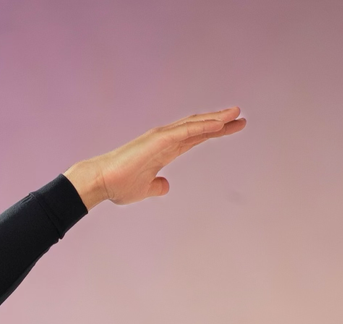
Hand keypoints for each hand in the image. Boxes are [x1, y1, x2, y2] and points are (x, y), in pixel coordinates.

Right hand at [65, 107, 245, 209]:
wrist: (102, 183)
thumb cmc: (119, 185)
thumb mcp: (145, 189)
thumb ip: (157, 187)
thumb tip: (166, 187)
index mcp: (166, 150)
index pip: (196, 137)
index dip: (215, 132)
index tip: (232, 128)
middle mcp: (166, 139)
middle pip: (199, 127)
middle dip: (220, 122)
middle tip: (240, 118)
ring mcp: (162, 137)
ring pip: (194, 125)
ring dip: (215, 119)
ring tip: (235, 114)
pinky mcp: (158, 140)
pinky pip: (186, 131)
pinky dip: (202, 127)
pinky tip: (218, 124)